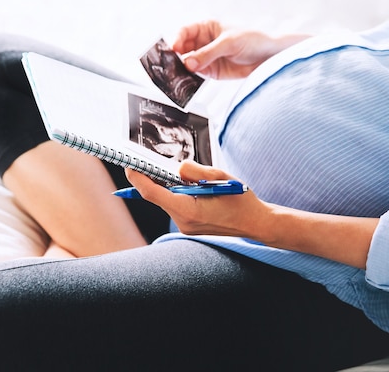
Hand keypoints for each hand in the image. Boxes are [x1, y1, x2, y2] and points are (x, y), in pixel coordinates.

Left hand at [125, 161, 377, 269]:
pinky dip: (179, 195)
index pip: (153, 193)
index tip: (130, 166)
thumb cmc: (242, 201)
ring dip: (171, 187)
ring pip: (168, 201)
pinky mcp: (190, 227)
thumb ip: (197, 172)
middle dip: (156, 179)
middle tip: (156, 162)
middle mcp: (183, 221)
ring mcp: (186, 227)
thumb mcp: (222, 178)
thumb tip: (178, 168)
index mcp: (189, 209)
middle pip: (158, 197)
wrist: (258, 225)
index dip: (138, 179)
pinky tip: (194, 188)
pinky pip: (177, 207)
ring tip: (188, 176)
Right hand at [172, 20, 309, 79]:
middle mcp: (204, 42)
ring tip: (178, 75)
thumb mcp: (229, 43)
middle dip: (176, 56)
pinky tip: (187, 81)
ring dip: (182, 69)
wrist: (269, 57)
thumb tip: (188, 62)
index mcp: (206, 27)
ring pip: (187, 62)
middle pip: (183, 48)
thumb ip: (208, 53)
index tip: (173, 49)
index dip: (177, 39)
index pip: (185, 31)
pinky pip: (196, 75)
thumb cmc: (253, 40)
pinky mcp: (212, 71)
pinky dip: (190, 78)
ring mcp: (206, 57)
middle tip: (172, 65)